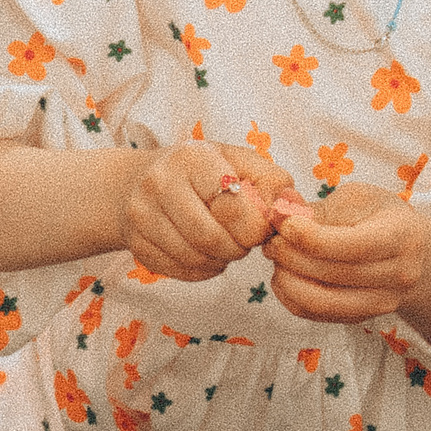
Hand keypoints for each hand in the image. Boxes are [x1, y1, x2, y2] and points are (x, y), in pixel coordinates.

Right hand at [117, 141, 291, 282]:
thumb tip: (294, 213)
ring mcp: (141, 216)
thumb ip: (274, 183)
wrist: (137, 182)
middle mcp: (159, 183)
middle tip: (242, 239)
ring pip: (196, 259)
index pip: (233, 208)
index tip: (257, 225)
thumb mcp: (240, 162)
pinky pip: (180, 272)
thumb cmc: (203, 173)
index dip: (255, 227)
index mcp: (192, 158)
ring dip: (221, 260)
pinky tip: (205, 252)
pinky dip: (202, 270)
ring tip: (224, 244)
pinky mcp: (136, 244)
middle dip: (238, 247)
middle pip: (213, 239)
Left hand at [265, 188, 430, 350]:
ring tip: (276, 257)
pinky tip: (284, 275)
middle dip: (290, 255)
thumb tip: (281, 213)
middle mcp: (398, 276)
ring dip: (287, 278)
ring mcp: (381, 303)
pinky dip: (290, 296)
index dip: (311, 237)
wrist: (411, 252)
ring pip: (321, 302)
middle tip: (272, 238)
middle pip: (332, 274)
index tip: (284, 223)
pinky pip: (315, 315)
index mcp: (402, 238)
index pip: (352, 246)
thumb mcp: (360, 199)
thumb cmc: (381, 217)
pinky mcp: (360, 318)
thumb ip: (322, 209)